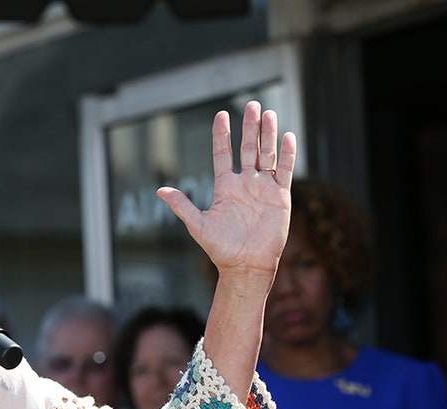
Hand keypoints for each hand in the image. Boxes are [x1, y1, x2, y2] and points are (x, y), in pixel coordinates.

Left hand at [157, 100, 296, 283]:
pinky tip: (287, 137)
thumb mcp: (198, 225)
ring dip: (267, 135)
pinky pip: (284, 171)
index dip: (222, 135)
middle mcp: (245, 184)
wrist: (246, 265)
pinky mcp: (280, 197)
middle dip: (249, 127)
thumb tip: (160, 192)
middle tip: (252, 105)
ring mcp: (263, 188)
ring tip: (269, 113)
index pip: (222, 154)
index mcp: (225, 187)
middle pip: (247, 148)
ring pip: (266, 155)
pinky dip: (286, 154)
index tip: (221, 115)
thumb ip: (182, 206)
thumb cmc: (221, 248)